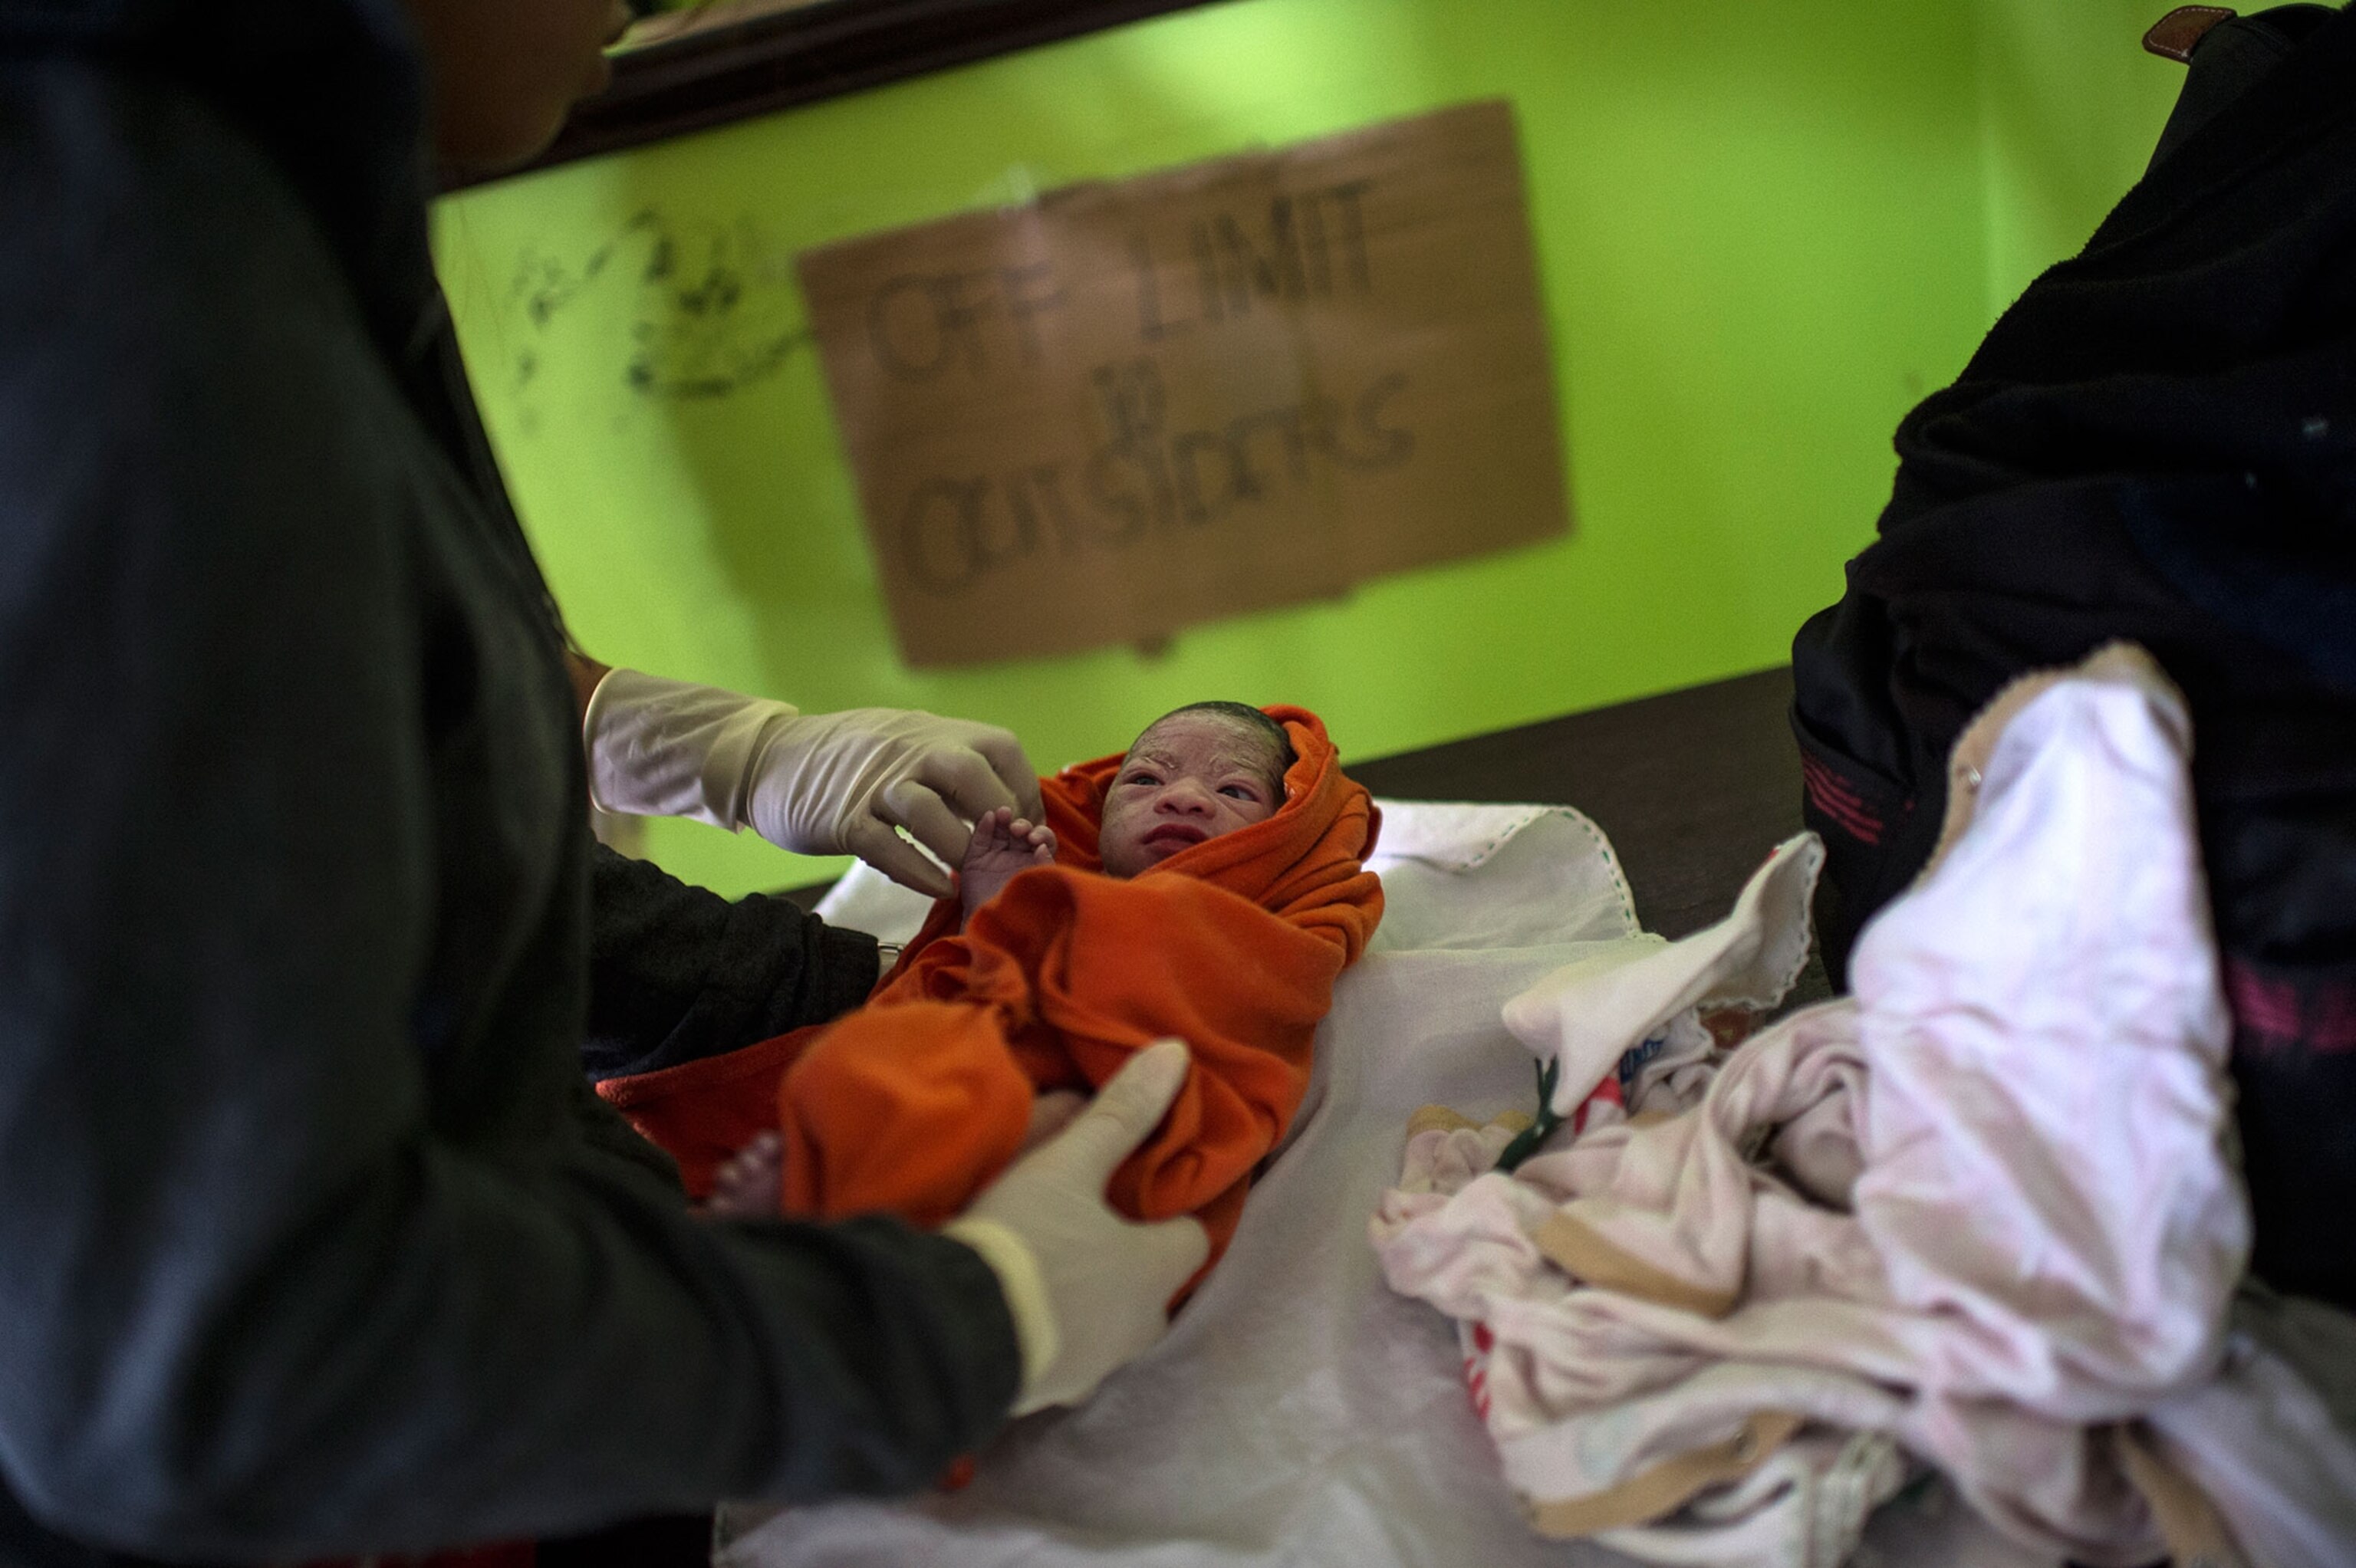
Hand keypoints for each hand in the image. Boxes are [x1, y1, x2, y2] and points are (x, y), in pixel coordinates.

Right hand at [579, 671, 1039, 897]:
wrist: (769, 758)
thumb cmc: (853, 762)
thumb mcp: (909, 746)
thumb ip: (955, 770)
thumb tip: (1014, 812)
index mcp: (934, 731)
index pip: (1000, 749)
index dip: (1025, 793)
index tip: (1031, 833)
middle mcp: (907, 750)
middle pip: (969, 773)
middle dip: (999, 819)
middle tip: (1008, 855)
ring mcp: (873, 783)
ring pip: (927, 809)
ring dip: (958, 847)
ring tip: (971, 875)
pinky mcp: (841, 817)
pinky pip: (884, 845)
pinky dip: (916, 870)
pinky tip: (937, 887)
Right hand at [946, 1041, 1208, 1413]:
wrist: (950, 1335)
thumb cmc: (1026, 1240)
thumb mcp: (1067, 1165)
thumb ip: (1120, 1114)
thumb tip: (1176, 1053)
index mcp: (1153, 1271)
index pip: (1191, 1239)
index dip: (1171, 1213)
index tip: (1146, 1193)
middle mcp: (1135, 1328)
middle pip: (1153, 1291)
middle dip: (1132, 1265)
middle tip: (1097, 1230)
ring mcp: (1091, 1369)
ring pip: (1109, 1331)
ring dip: (1092, 1305)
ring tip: (1054, 1270)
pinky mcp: (1044, 1395)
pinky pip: (1063, 1360)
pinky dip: (1051, 1336)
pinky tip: (1018, 1312)